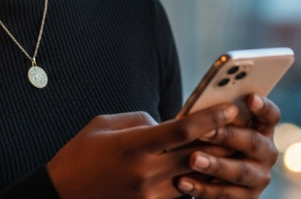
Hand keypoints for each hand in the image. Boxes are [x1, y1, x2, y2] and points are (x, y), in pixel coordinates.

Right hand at [47, 104, 239, 198]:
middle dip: (220, 141)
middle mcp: (146, 171)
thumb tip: (165, 123)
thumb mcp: (103, 125)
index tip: (231, 109)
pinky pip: (179, 193)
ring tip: (226, 148)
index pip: (184, 129)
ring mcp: (149, 194)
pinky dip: (191, 181)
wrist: (60, 196)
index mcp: (135, 145)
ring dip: (209, 163)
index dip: (211, 118)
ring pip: (193, 177)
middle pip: (196, 155)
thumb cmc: (78, 155)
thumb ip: (138, 120)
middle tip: (240, 128)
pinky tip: (198, 171)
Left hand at [176, 95, 280, 197]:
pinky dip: (202, 188)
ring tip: (193, 159)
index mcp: (262, 130)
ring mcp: (259, 178)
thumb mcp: (218, 131)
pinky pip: (223, 194)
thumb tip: (198, 109)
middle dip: (227, 136)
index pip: (270, 116)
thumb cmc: (211, 145)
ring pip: (239, 171)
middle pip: (253, 142)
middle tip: (203, 132)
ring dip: (215, 164)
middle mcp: (266, 153)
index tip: (249, 98)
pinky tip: (182, 181)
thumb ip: (216, 120)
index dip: (263, 107)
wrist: (210, 180)